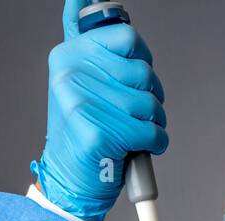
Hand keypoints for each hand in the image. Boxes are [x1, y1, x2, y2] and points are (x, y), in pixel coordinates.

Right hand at [30, 0, 168, 220]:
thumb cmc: (84, 130)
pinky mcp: (97, 133)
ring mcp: (81, 103)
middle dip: (151, 97)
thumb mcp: (80, 79)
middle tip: (136, 114)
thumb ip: (87, 41)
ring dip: (155, 124)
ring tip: (136, 133)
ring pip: (150, 104)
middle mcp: (71, 73)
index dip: (142, 59)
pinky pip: (151, 133)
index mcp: (69, 54)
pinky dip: (155, 144)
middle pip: (144, 72)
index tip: (135, 78)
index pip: (128, 35)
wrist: (69, 181)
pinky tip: (139, 149)